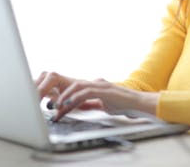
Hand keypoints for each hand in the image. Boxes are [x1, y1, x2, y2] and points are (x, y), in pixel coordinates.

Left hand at [35, 71, 157, 120]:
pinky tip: (68, 104)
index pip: (75, 88)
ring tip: (56, 107)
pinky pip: (85, 92)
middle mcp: (96, 82)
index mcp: (96, 85)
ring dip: (64, 97)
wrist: (138, 104)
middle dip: (60, 94)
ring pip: (76, 87)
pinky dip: (74, 98)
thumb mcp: (104, 104)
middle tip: (50, 105)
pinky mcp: (103, 90)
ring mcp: (100, 85)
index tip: (55, 106)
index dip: (64, 96)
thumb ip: (92, 103)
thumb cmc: (124, 104)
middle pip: (73, 85)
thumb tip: (81, 106)